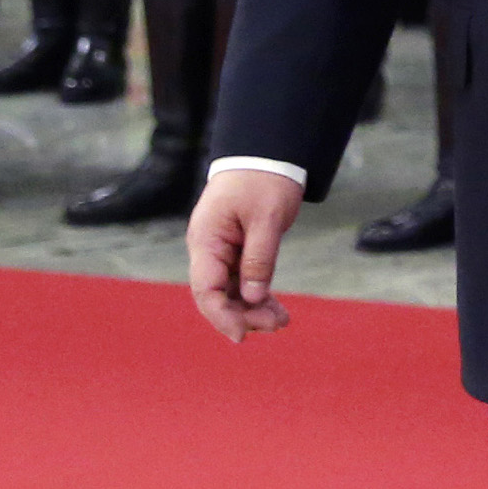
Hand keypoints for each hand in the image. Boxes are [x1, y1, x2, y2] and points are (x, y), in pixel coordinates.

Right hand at [187, 166, 300, 342]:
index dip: (222, 315)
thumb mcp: (267, 218)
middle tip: (276, 325)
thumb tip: (253, 298)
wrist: (265, 153)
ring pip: (230, 292)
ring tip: (281, 321)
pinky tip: (276, 310)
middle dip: (242, 315)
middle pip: (216, 295)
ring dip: (252, 310)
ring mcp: (220, 251)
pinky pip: (241, 281)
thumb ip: (259, 259)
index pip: (206, 289)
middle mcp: (207, 249)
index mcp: (206, 239)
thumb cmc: (264, 179)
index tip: (242, 335)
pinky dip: (257, 296)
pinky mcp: (234, 251)